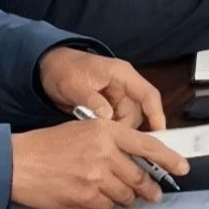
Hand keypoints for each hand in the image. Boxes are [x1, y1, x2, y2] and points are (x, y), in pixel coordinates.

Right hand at [10, 117, 185, 208]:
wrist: (17, 162)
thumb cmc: (47, 145)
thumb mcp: (83, 129)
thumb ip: (110, 140)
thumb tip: (134, 157)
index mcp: (106, 131)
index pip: (149, 145)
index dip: (170, 159)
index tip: (183, 167)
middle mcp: (105, 153)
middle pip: (140, 176)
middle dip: (150, 188)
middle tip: (155, 193)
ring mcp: (95, 177)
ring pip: (125, 194)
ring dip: (129, 198)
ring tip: (128, 197)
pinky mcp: (85, 197)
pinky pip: (107, 205)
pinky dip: (107, 204)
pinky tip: (100, 198)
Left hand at [34, 47, 164, 130]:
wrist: (49, 67)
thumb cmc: (63, 69)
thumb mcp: (74, 85)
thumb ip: (92, 101)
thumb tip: (107, 117)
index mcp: (121, 74)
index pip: (148, 95)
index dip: (157, 114)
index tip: (159, 133)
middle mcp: (123, 85)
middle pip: (138, 112)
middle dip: (127, 128)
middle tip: (112, 141)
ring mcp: (116, 96)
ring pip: (127, 120)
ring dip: (115, 130)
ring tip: (99, 136)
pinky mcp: (108, 105)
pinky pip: (116, 121)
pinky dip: (109, 129)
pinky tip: (98, 135)